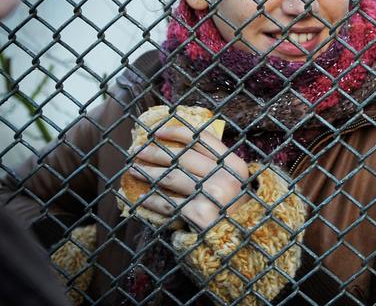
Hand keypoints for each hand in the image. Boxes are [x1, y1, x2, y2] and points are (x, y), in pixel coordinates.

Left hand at [129, 124, 249, 231]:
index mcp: (235, 165)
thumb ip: (215, 167)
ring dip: (148, 172)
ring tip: (134, 170)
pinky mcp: (198, 214)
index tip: (157, 131)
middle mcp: (224, 177)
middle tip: (138, 152)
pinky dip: (151, 200)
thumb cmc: (235, 212)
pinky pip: (168, 203)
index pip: (202, 139)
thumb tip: (179, 151)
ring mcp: (212, 195)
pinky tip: (140, 198)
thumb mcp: (234, 185)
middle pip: (182, 157)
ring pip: (171, 177)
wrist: (241, 243)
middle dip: (156, 152)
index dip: (177, 132)